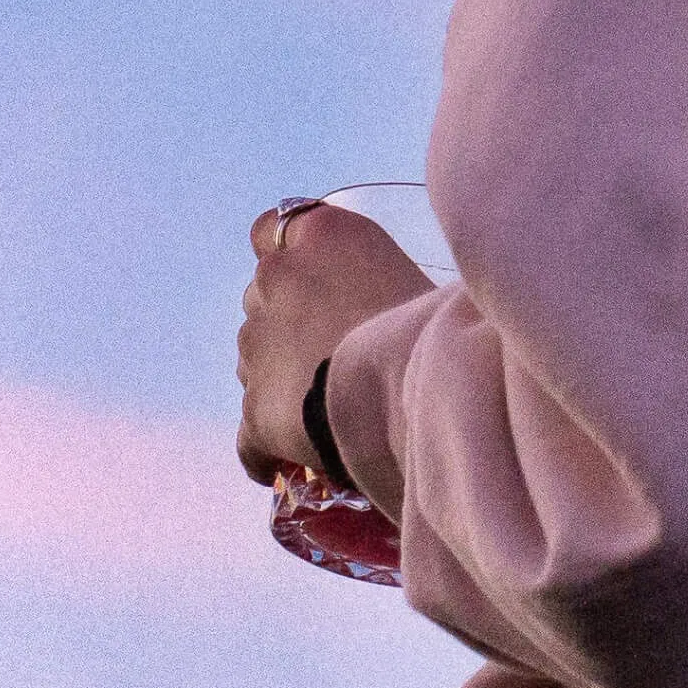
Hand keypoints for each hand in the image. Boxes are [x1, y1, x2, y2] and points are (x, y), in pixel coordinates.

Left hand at [238, 200, 438, 485]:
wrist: (417, 390)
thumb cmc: (437, 326)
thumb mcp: (408, 272)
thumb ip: (368, 275)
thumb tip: (370, 299)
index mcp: (322, 235)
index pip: (271, 227)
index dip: (284, 255)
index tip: (306, 279)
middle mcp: (278, 277)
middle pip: (263, 294)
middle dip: (286, 320)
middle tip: (332, 349)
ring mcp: (257, 342)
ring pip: (254, 358)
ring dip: (279, 375)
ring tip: (324, 405)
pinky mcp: (253, 405)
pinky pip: (249, 434)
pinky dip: (264, 446)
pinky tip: (287, 460)